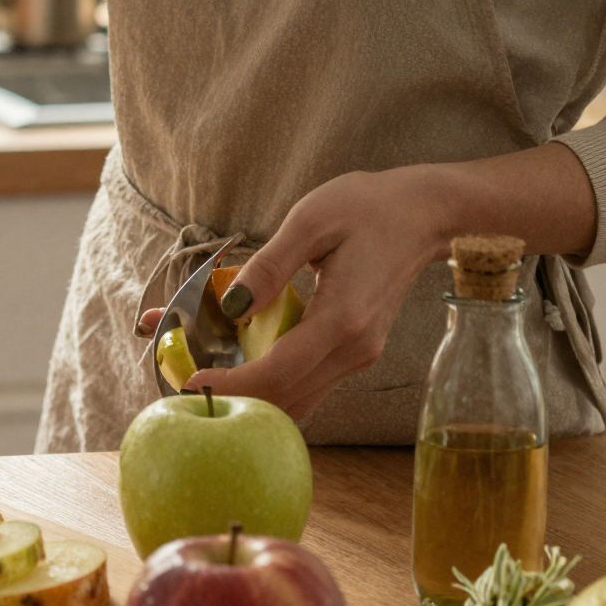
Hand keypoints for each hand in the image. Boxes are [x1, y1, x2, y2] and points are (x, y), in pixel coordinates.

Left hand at [143, 167, 447, 422]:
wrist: (424, 213)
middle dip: (232, 396)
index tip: (191, 384)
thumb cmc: (367, 208)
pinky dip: (272, 383)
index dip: (232, 385)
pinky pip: (308, 382)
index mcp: (342, 319)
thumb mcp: (310, 222)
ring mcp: (359, 355)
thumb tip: (232, 306)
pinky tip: (240, 365)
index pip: (278, 372)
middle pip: (286, 396)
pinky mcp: (357, 351)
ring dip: (251, 395)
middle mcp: (353, 349)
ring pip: (298, 397)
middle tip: (181, 381)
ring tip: (204, 374)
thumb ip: (269, 266)